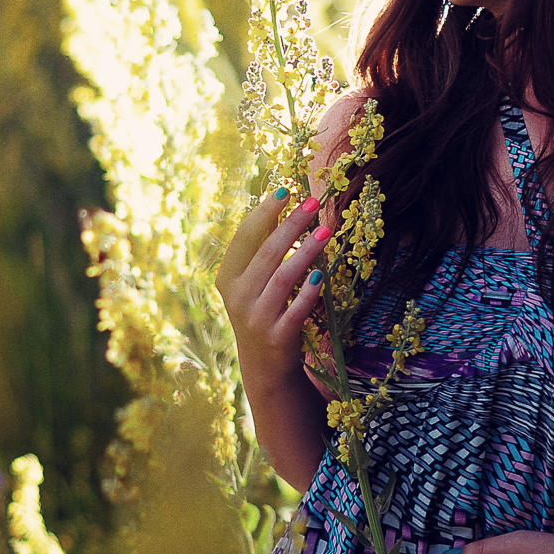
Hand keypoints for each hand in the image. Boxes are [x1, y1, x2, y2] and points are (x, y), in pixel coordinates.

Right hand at [215, 189, 331, 379]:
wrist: (263, 364)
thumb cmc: (261, 309)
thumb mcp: (252, 281)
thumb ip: (262, 247)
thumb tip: (280, 204)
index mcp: (227, 277)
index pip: (245, 237)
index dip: (265, 212)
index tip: (286, 189)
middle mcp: (237, 297)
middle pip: (267, 253)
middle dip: (292, 225)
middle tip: (314, 203)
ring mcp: (255, 318)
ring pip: (283, 278)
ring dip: (306, 253)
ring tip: (326, 232)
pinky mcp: (276, 337)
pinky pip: (296, 310)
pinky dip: (309, 293)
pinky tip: (322, 276)